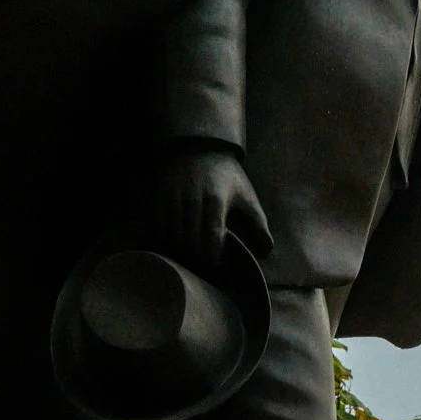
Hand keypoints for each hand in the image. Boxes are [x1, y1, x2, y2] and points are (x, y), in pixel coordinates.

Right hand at [152, 142, 272, 267]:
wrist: (196, 145)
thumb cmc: (225, 176)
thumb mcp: (246, 196)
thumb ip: (258, 225)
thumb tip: (265, 252)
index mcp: (215, 203)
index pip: (210, 243)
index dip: (213, 263)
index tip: (218, 274)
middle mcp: (190, 202)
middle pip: (189, 245)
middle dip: (196, 263)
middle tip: (203, 274)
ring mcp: (170, 200)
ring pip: (170, 239)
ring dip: (178, 255)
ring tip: (189, 264)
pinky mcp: (155, 199)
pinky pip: (154, 229)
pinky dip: (163, 242)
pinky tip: (173, 248)